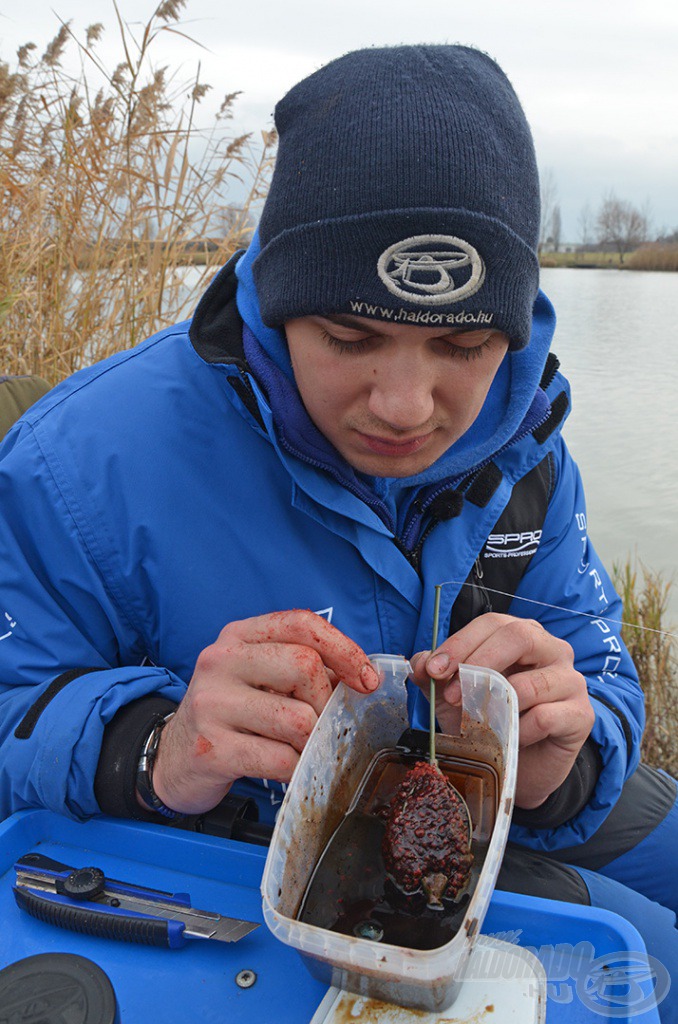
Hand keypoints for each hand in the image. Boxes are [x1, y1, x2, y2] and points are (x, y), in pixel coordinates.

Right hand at [148, 610, 378, 814]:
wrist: (171, 758)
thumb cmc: (230, 715)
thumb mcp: (258, 677)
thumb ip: (303, 670)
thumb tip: (362, 680)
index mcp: (237, 636)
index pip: (301, 624)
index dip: (344, 648)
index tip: (366, 680)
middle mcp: (220, 661)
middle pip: (305, 666)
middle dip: (327, 702)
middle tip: (324, 725)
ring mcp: (212, 704)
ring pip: (298, 719)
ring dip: (313, 742)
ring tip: (303, 749)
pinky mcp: (212, 748)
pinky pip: (281, 759)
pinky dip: (297, 768)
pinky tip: (287, 768)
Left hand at [410, 613, 594, 809]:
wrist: (522, 767)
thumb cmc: (491, 721)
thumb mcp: (454, 696)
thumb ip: (435, 676)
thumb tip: (419, 662)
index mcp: (522, 635)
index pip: (492, 624)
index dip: (461, 643)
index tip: (434, 670)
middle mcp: (552, 649)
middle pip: (519, 637)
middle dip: (479, 662)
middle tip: (450, 693)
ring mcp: (572, 680)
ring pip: (533, 682)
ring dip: (497, 705)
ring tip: (479, 724)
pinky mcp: (582, 715)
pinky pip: (546, 717)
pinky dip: (520, 731)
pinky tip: (511, 740)